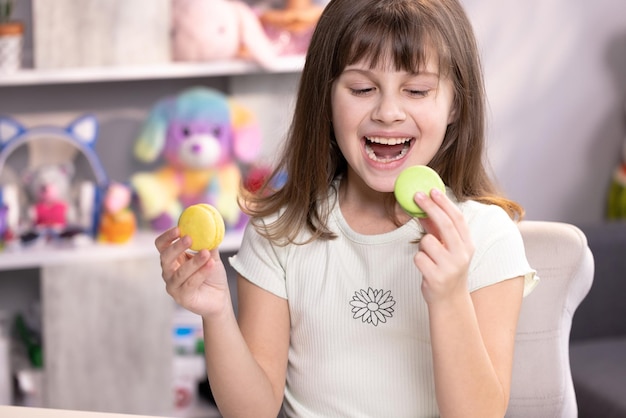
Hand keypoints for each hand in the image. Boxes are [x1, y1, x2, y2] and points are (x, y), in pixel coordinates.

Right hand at [155, 227, 230, 316]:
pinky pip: (190, 283)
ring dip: (194, 261)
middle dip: (176, 247)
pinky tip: (211, 265)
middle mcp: (169, 272)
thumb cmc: (212, 276)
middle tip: (189, 238)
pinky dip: (201, 273)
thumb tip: (210, 226)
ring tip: (207, 253)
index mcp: (173, 259)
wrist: (220, 298)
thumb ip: (208, 242)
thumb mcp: (211, 256)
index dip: (167, 236)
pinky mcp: (182, 297)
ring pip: (179, 272)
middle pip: (165, 258)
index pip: (161, 246)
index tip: (179, 228)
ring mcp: (173, 286)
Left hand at [413, 189, 473, 303]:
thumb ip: (438, 231)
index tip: (433, 190)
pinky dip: (419, 260)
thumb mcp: (448, 249)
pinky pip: (418, 257)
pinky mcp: (436, 277)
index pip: (457, 219)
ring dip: (422, 246)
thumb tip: (424, 208)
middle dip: (430, 207)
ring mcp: (450, 267)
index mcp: (468, 245)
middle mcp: (462, 255)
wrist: (450, 300)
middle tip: (417, 195)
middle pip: (444, 225)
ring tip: (429, 258)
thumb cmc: (447, 269)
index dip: (445, 203)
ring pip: (426, 242)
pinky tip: (426, 269)